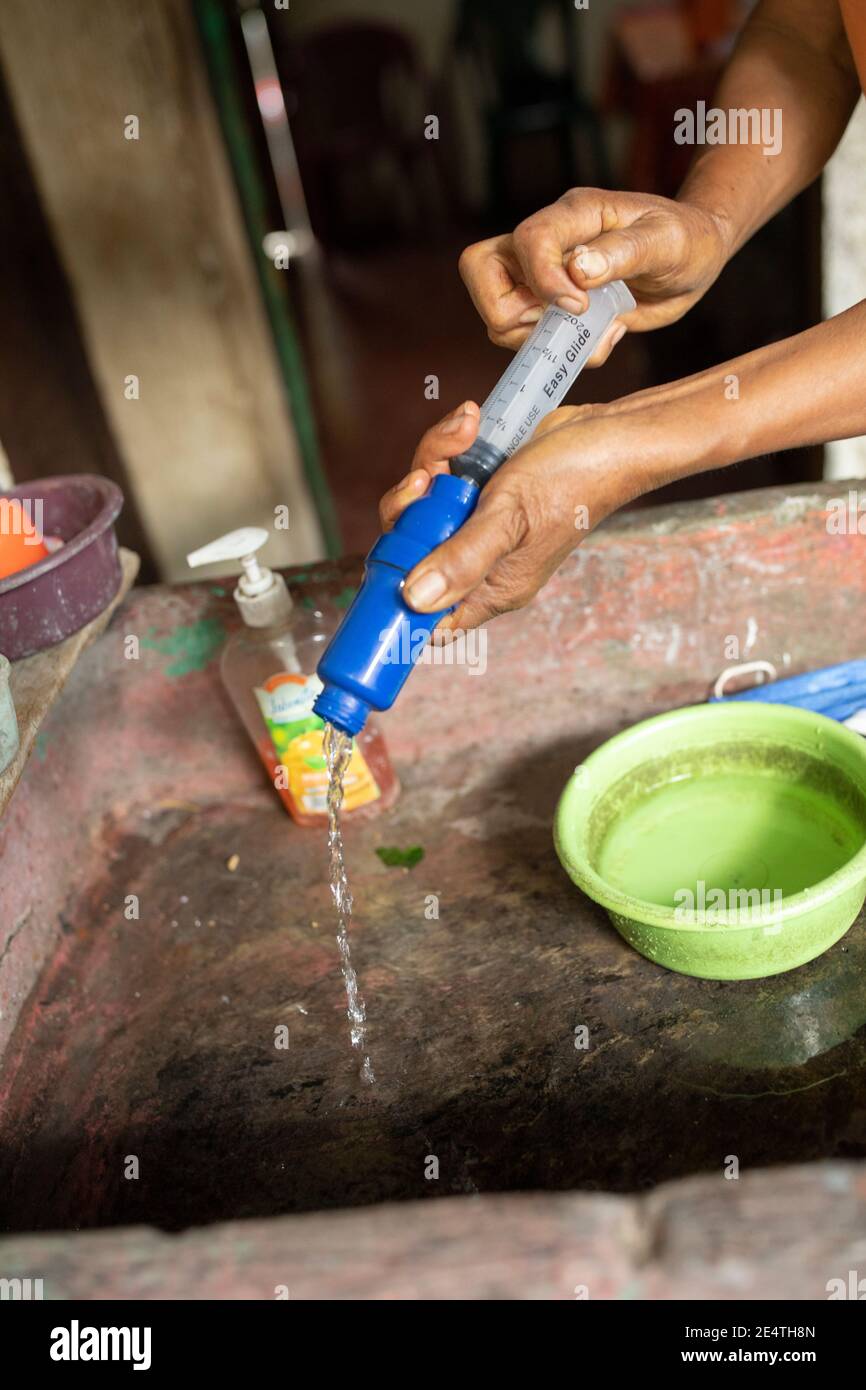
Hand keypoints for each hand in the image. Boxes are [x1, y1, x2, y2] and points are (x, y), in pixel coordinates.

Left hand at [379, 399, 644, 632]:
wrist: (609, 435)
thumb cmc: (574, 481)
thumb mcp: (510, 519)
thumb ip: (461, 559)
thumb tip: (413, 599)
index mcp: (493, 588)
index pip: (429, 616)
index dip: (399, 594)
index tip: (387, 554)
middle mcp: (482, 562)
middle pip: (412, 550)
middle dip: (411, 506)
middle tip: (428, 477)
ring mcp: (478, 525)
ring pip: (422, 504)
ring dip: (433, 460)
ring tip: (463, 433)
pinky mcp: (479, 491)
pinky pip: (441, 474)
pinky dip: (449, 446)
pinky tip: (469, 424)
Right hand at [458, 187, 727, 357]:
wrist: (695, 259)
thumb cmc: (686, 239)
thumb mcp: (666, 241)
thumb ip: (622, 253)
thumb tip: (576, 270)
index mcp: (575, 215)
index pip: (527, 240)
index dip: (542, 280)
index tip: (579, 306)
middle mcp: (548, 241)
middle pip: (481, 269)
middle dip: (508, 313)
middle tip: (562, 324)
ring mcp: (541, 274)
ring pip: (499, 313)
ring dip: (539, 340)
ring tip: (595, 334)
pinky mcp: (548, 305)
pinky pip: (528, 337)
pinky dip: (560, 351)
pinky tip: (601, 336)